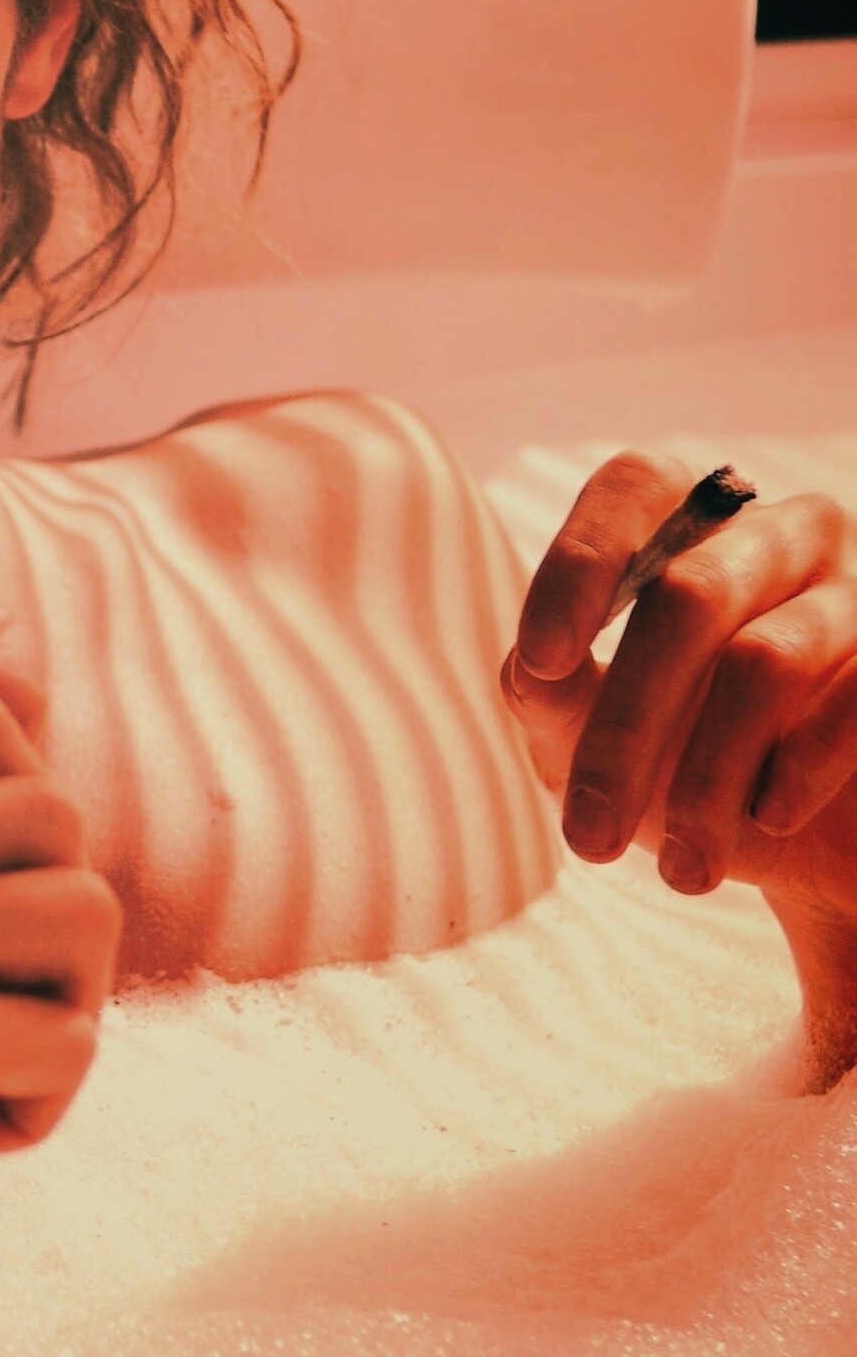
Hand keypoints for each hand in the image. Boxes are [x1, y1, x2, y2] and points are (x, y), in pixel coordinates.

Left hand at [503, 451, 856, 1082]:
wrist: (811, 845)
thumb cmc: (676, 760)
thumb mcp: (592, 736)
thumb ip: (552, 694)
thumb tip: (532, 673)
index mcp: (690, 526)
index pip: (635, 486)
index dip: (581, 562)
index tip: (540, 662)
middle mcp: (782, 536)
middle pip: (690, 593)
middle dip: (627, 724)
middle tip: (586, 837)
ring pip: (768, 660)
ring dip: (708, 779)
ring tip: (680, 871)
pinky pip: (855, 702)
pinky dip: (796, 772)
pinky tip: (764, 822)